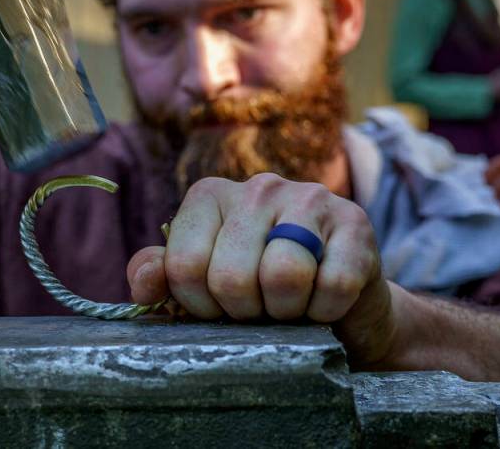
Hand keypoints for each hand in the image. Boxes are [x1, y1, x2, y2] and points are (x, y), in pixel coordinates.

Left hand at [127, 174, 396, 365]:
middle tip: (259, 308)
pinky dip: (326, 311)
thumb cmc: (260, 295)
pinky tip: (325, 301)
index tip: (218, 306)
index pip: (183, 267)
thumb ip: (163, 277)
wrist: (339, 309)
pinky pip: (332, 286)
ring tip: (291, 304)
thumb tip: (144, 284)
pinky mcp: (356, 223)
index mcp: (210, 195)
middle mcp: (258, 186)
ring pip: (282, 278)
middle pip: (230, 278)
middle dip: (245, 313)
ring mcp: (310, 198)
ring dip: (287, 313)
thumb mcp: (203, 287)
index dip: (199, 306)